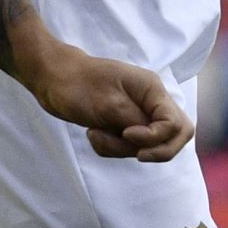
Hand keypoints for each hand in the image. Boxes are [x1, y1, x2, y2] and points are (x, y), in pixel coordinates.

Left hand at [22, 41, 193, 162]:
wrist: (51, 77)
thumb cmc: (76, 84)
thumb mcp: (107, 104)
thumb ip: (136, 121)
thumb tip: (157, 138)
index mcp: (151, 89)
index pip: (176, 124)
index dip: (156, 138)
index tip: (127, 134)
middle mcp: (150, 102)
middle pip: (174, 136)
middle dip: (152, 150)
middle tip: (128, 148)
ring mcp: (138, 113)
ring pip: (148, 146)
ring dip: (120, 148)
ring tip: (95, 134)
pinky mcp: (124, 124)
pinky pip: (128, 147)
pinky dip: (110, 147)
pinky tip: (92, 134)